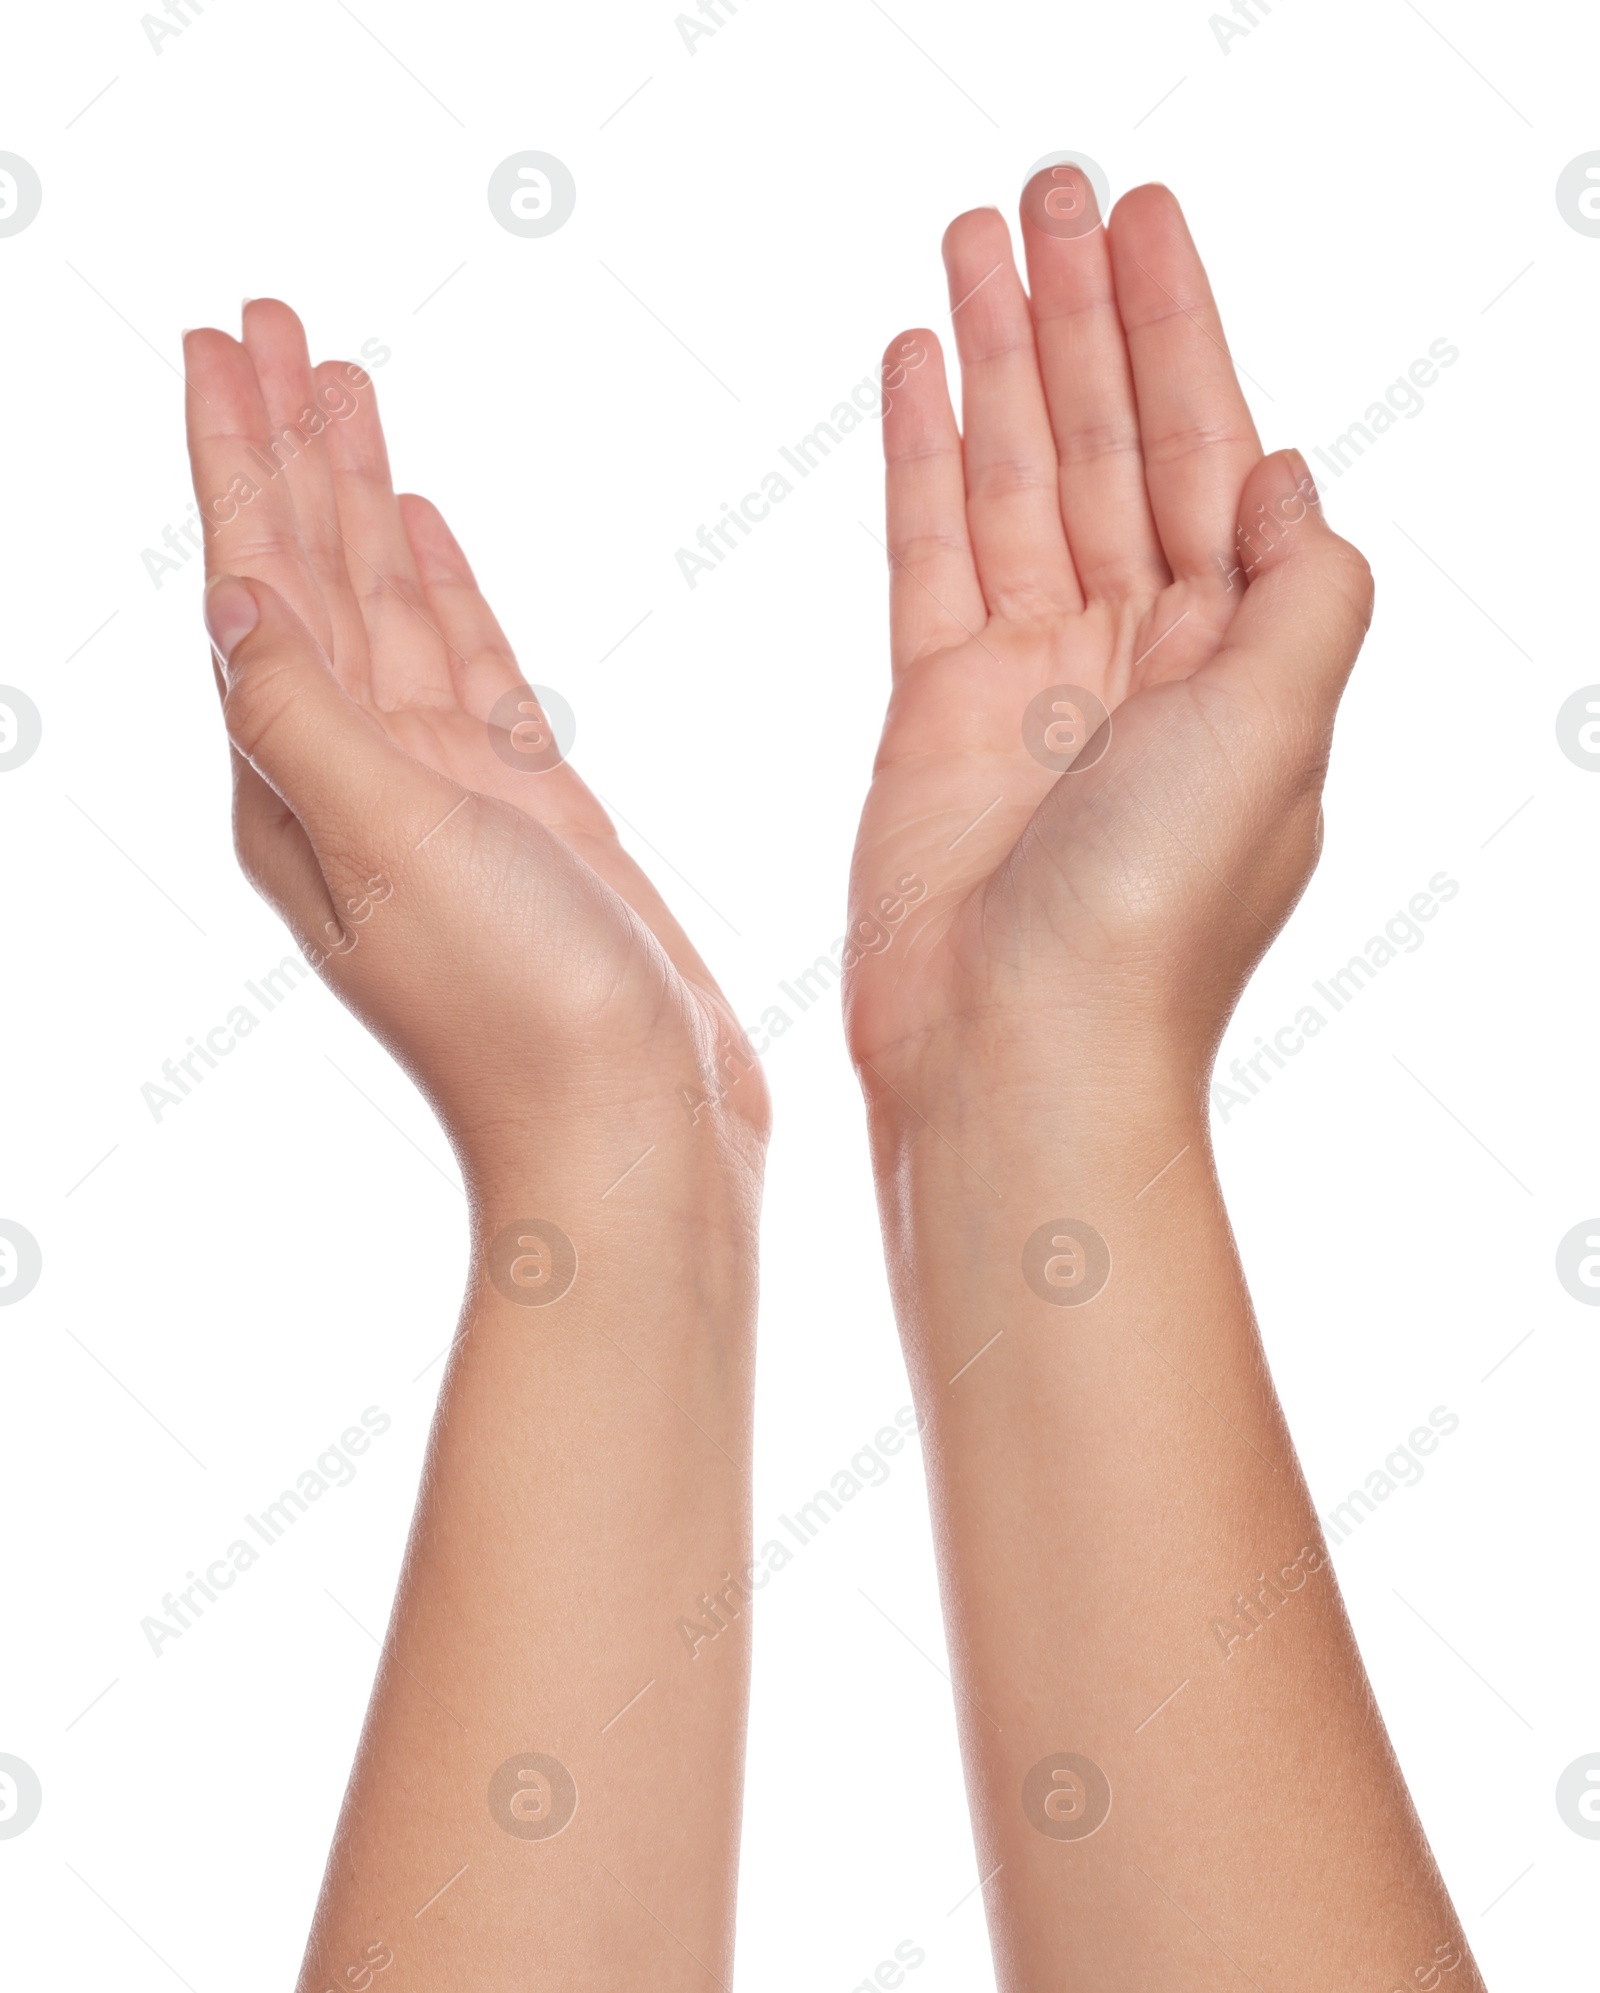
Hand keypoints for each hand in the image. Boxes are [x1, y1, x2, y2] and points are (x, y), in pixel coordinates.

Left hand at [184, 304, 766, 1182]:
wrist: (633, 1132)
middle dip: (288, 446)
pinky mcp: (526, 810)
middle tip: (272, 319)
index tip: (224, 339)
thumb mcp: (393, 849)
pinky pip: (465, 665)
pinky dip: (442, 590)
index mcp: (299, 782)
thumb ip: (308, 717)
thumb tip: (227, 593)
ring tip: (344, 387)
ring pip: (386, 606)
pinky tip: (428, 530)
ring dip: (360, 496)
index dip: (236, 456)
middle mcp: (355, 778)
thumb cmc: (519, 1013)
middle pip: (308, 574)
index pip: (254, 581)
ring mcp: (443, 793)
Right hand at [845, 175, 1373, 1090]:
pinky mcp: (934, 709)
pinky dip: (923, 457)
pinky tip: (920, 368)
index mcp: (1236, 655)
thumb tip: (1281, 470)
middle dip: (1080, 314)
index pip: (1206, 451)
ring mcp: (1031, 677)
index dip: (1178, 331)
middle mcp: (1138, 653)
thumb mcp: (1278, 731)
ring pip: (1012, 478)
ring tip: (971, 237)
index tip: (1143, 217)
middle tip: (1048, 184)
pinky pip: (929, 550)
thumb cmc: (1155, 918)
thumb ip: (1298, 589)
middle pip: (1104, 443)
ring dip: (997, 357)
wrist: (1017, 1054)